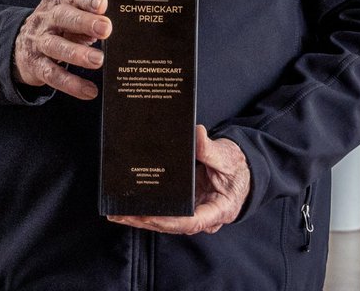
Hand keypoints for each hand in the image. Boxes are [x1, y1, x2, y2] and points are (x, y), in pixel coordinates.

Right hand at [14, 0, 110, 100]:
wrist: (20, 45)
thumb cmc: (57, 26)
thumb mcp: (69, 13)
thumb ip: (88, 14)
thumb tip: (110, 26)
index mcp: (57, 1)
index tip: (102, 4)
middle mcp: (45, 19)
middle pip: (63, 17)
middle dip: (84, 22)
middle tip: (106, 29)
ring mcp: (38, 42)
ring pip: (56, 46)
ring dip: (78, 53)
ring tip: (98, 60)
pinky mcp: (36, 65)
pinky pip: (53, 75)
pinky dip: (72, 84)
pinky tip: (89, 91)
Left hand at [109, 126, 249, 235]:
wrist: (243, 171)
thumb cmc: (238, 166)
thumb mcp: (228, 156)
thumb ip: (211, 149)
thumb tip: (197, 135)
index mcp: (218, 210)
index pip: (191, 222)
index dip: (168, 220)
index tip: (149, 215)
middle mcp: (203, 216)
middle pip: (172, 225)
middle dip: (146, 221)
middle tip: (121, 214)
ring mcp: (193, 212)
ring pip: (165, 221)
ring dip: (142, 219)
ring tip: (117, 214)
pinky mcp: (186, 205)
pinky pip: (166, 211)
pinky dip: (148, 210)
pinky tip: (130, 205)